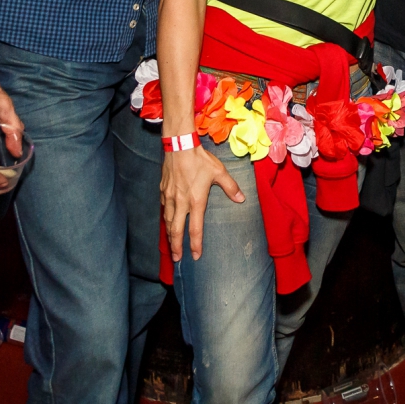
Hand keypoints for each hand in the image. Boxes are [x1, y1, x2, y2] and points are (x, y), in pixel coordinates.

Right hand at [160, 145, 243, 261]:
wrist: (180, 146)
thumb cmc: (200, 160)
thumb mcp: (219, 172)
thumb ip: (231, 187)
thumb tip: (242, 199)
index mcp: (195, 201)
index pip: (194, 229)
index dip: (195, 244)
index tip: (195, 256)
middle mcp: (181, 202)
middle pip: (176, 230)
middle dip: (176, 246)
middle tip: (176, 259)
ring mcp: (170, 197)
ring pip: (167, 221)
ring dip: (169, 235)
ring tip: (171, 245)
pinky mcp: (163, 190)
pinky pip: (163, 208)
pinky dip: (164, 219)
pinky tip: (166, 222)